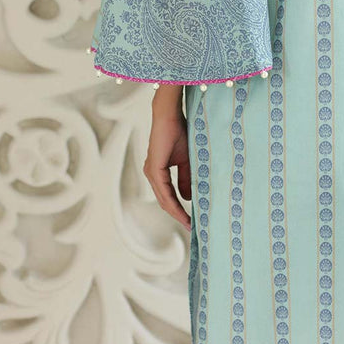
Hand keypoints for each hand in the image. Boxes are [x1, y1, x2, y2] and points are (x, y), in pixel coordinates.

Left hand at [143, 112, 191, 231]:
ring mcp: (151, 173)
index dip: (179, 210)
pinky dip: (173, 202)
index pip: (168, 197)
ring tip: (189, 222)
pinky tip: (182, 210)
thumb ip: (186, 179)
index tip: (191, 221)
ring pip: (164, 199)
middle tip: (192, 227)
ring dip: (176, 212)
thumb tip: (188, 198)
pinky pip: (164, 191)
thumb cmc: (178, 133)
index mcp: (158, 172)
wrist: (170, 117)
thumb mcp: (185, 160)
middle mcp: (152, 175)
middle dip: (178, 215)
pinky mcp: (154, 169)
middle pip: (165, 202)